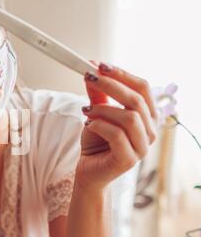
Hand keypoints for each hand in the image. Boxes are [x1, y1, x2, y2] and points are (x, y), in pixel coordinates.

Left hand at [75, 62, 158, 190]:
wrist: (89, 171)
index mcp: (147, 116)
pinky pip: (117, 135)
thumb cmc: (96, 142)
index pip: (143, 87)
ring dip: (104, 109)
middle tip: (89, 77)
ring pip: (129, 117)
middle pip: (136, 100)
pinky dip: (99, 125)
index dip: (122, 74)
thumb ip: (97, 94)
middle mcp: (150, 131)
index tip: (100, 65)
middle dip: (111, 85)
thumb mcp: (96, 113)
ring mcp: (142, 147)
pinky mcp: (129, 160)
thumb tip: (91, 69)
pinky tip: (88, 125)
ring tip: (86, 110)